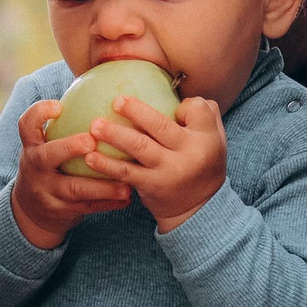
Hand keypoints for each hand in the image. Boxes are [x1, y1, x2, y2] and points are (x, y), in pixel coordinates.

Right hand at [9, 99, 133, 249]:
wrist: (31, 211)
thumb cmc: (50, 166)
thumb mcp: (46, 147)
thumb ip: (65, 126)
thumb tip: (104, 92)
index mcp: (32, 146)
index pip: (27, 125)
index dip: (39, 114)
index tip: (58, 105)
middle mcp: (35, 167)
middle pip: (47, 156)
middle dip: (68, 147)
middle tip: (91, 141)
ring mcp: (45, 192)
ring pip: (73, 189)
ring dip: (102, 186)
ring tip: (126, 182)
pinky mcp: (59, 211)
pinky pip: (87, 207)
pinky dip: (107, 203)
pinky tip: (127, 197)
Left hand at [83, 94, 227, 232]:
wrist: (198, 209)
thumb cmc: (202, 164)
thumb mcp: (216, 141)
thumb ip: (204, 115)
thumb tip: (181, 97)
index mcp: (207, 138)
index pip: (198, 110)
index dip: (186, 106)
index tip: (176, 106)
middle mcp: (189, 154)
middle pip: (161, 126)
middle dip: (136, 111)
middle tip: (116, 100)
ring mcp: (168, 171)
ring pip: (139, 146)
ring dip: (114, 135)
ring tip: (95, 126)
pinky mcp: (151, 186)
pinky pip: (126, 172)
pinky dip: (106, 164)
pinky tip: (90, 157)